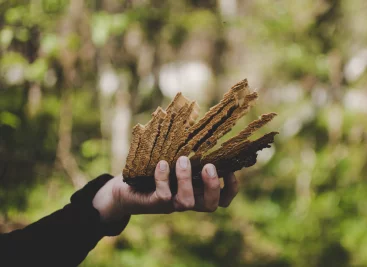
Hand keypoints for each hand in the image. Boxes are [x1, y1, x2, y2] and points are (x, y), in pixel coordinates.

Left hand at [92, 156, 238, 221]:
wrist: (124, 188)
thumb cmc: (152, 169)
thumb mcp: (173, 159)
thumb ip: (187, 149)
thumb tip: (194, 117)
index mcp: (196, 191)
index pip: (222, 199)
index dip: (231, 189)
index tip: (230, 171)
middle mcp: (187, 200)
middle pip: (210, 205)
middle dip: (212, 186)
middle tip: (208, 166)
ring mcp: (171, 204)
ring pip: (186, 202)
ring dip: (186, 179)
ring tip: (182, 160)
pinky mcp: (154, 203)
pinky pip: (163, 195)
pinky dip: (163, 178)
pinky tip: (160, 164)